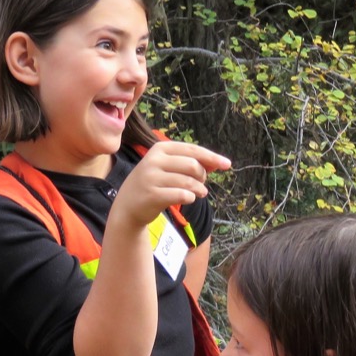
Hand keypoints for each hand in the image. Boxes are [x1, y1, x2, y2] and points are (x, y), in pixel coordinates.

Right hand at [111, 140, 230, 229]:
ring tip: (199, 193)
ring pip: (189, 182)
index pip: (192, 150)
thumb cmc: (154, 184)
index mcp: (159, 149)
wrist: (127, 206)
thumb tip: (218, 163)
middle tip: (201, 183)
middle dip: (203, 176)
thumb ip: (190, 163)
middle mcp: (153, 160)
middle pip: (193, 165)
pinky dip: (191, 198)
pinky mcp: (152, 195)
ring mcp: (151, 178)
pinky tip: (188, 198)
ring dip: (200, 189)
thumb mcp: (168, 168)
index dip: (212, 157)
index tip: (227, 164)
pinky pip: (183, 195)